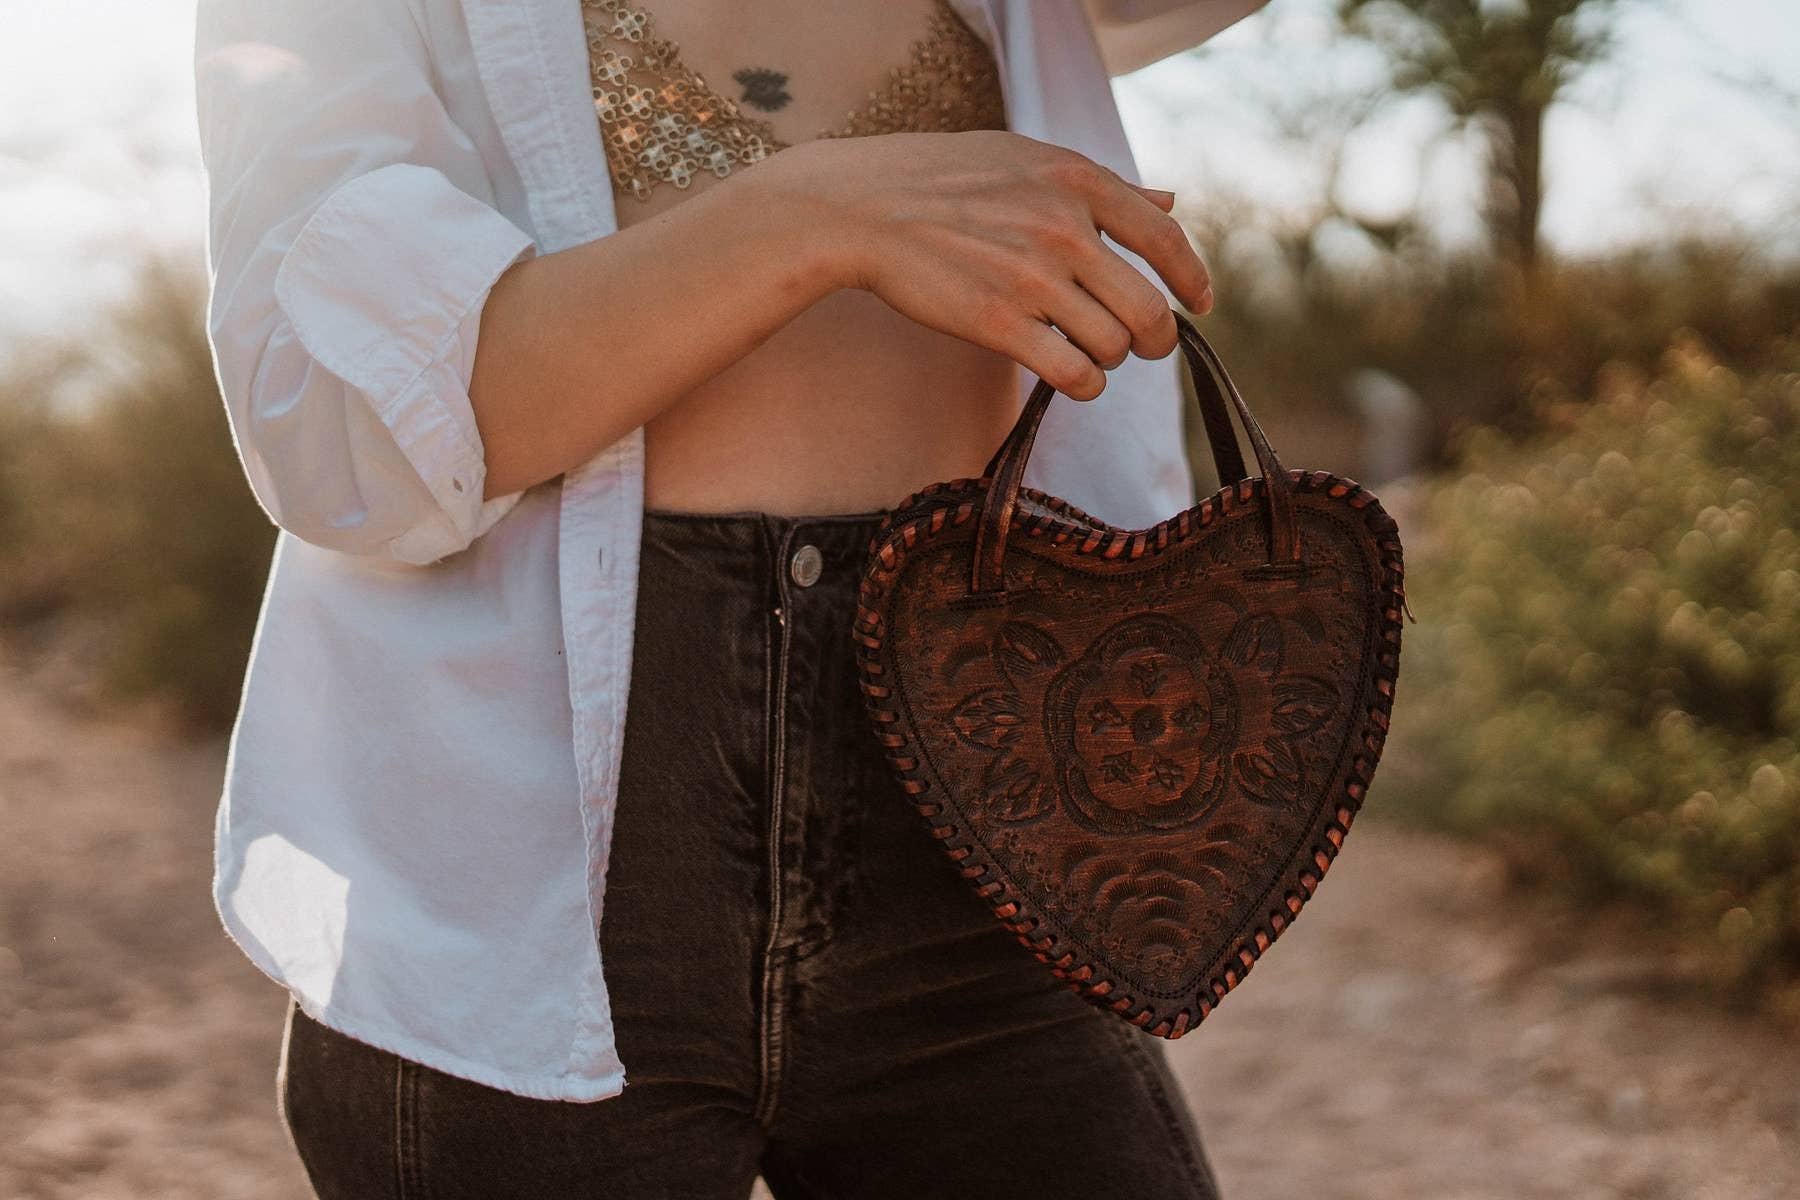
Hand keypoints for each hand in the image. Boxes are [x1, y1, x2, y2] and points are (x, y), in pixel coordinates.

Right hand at [774, 130, 1213, 400]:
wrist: (861, 208)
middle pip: (1148, 308)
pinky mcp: (998, 323)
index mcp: (1075, 179)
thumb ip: (1099, 186)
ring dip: (1108, 360)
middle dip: (1155, 340)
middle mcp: (1063, 227)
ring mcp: (1032, 277)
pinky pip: (1074, 373)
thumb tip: (1170, 201)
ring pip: (1113, 346)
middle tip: (1143, 349)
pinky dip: (1083, 385)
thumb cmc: (940, 179)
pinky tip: (1070, 378)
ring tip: (1084, 352)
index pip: (1164, 237)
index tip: (1199, 305)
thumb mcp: (1024, 158)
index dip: (1191, 279)